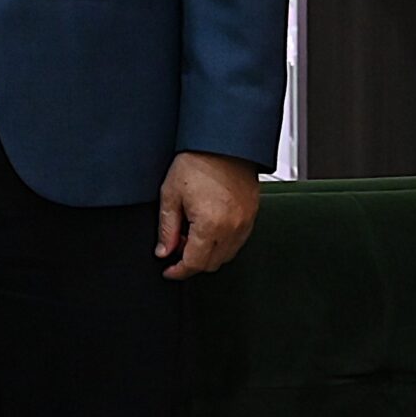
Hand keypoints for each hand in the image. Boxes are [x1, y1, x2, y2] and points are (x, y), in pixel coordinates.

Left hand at [156, 150, 261, 278]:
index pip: (195, 263)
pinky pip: (237, 242)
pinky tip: (207, 228)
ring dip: (207, 253)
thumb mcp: (170, 195)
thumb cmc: (197, 163)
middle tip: (175, 247)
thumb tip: (164, 251)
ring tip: (190, 234)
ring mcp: (245, 224)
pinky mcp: (252, 217)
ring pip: (226, 256)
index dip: (179, 271)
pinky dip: (221, 243)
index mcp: (210, 225)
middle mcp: (232, 229)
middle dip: (191, 262)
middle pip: (211, 264)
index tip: (169, 272)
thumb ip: (167, 228)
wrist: (223, 145)